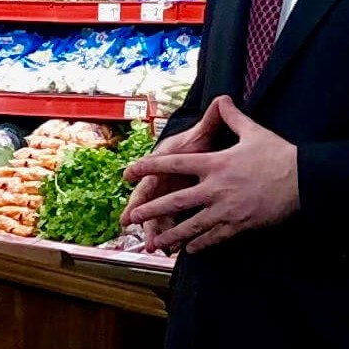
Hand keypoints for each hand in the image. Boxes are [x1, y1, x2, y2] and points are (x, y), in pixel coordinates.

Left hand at [120, 97, 298, 252]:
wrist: (302, 180)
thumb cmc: (278, 155)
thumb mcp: (253, 131)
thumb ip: (232, 117)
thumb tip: (222, 99)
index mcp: (215, 163)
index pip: (174, 164)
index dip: (149, 167)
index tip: (129, 171)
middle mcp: (215, 188)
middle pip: (175, 201)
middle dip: (150, 210)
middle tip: (132, 217)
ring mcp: (225, 210)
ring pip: (191, 226)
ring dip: (171, 235)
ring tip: (156, 242)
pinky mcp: (238, 225)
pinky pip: (213, 238)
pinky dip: (200, 245)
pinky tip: (190, 250)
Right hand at [120, 109, 216, 243]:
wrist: (209, 154)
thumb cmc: (203, 143)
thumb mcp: (207, 133)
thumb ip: (213, 119)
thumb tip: (222, 98)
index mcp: (168, 160)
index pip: (153, 164)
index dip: (140, 169)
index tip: (126, 175)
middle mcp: (165, 179)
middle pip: (149, 196)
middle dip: (139, 209)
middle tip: (128, 222)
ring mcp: (171, 195)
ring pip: (159, 215)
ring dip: (155, 230)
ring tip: (153, 246)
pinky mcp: (179, 208)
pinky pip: (174, 225)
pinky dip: (172, 237)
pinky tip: (173, 250)